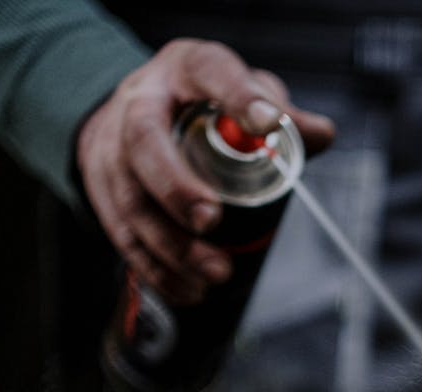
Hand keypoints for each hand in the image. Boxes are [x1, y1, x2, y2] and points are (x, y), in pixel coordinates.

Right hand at [77, 38, 334, 302]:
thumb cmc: (198, 102)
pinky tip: (188, 290)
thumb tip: (320, 135)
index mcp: (184, 70)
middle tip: (212, 220)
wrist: (131, 108)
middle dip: (177, 187)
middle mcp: (138, 103)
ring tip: (215, 272)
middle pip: (144, 143)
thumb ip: (282, 114)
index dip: (236, 96)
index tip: (266, 122)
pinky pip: (122, 234)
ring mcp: (111, 148)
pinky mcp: (100, 190)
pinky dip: (155, 268)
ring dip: (171, 244)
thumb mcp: (241, 92)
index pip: (208, 71)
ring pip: (129, 199)